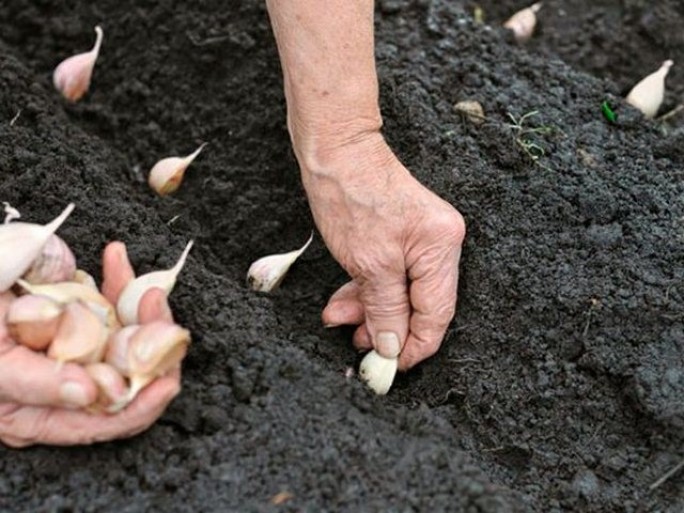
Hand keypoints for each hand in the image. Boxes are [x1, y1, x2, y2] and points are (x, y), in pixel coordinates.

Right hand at [0, 242, 180, 446]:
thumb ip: (37, 383)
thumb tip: (90, 394)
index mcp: (44, 414)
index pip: (107, 420)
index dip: (143, 405)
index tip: (168, 380)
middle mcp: (67, 384)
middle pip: (129, 373)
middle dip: (152, 342)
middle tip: (156, 309)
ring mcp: (75, 346)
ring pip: (128, 334)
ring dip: (141, 307)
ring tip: (144, 285)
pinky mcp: (75, 313)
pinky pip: (108, 301)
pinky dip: (116, 280)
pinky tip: (114, 256)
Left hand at [300, 132, 464, 369]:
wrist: (334, 149)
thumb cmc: (351, 195)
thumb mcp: (368, 263)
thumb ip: (386, 309)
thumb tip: (394, 347)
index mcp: (442, 248)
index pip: (437, 314)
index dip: (415, 346)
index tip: (390, 367)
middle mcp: (440, 243)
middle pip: (418, 304)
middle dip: (385, 327)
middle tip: (356, 344)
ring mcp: (421, 238)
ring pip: (399, 292)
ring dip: (369, 310)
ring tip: (338, 319)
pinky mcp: (401, 235)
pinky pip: (389, 275)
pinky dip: (366, 290)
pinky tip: (343, 300)